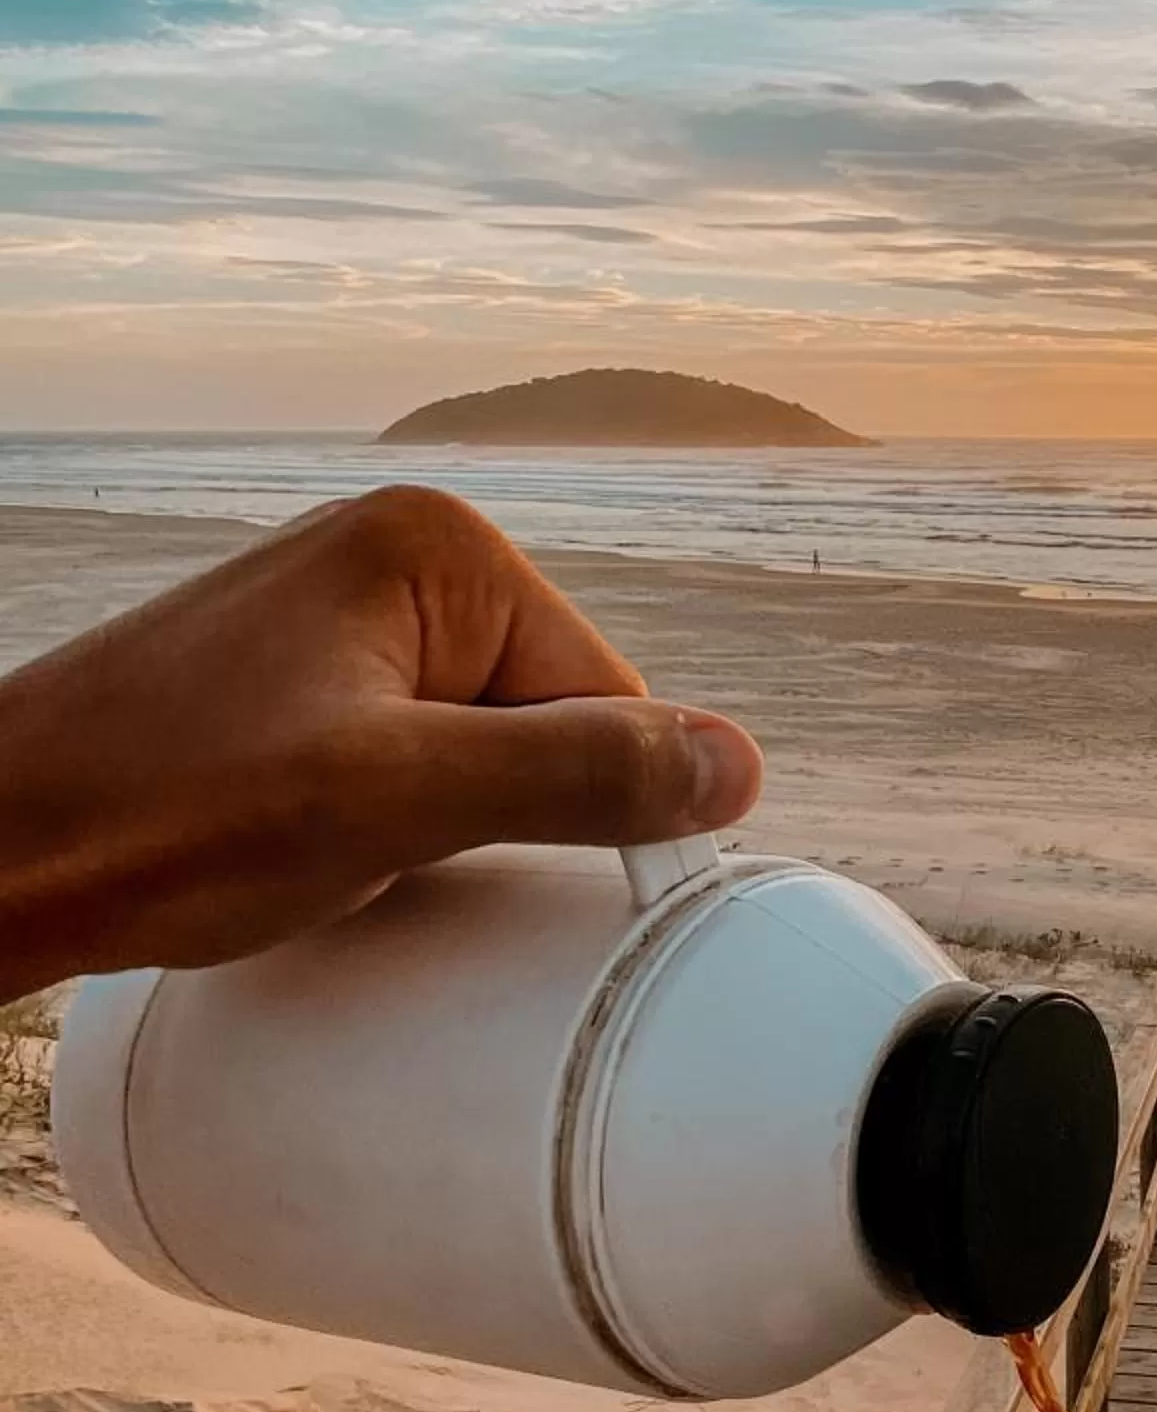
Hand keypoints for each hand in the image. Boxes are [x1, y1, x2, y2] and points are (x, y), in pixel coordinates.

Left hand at [0, 486, 762, 1002]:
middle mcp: (399, 555)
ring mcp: (348, 615)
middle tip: (387, 857)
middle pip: (552, 718)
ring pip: (486, 752)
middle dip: (498, 813)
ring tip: (334, 852)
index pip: (606, 695)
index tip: (488, 866)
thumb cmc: (162, 815)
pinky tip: (320, 850)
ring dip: (446, 828)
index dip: (576, 803)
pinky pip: (421, 759)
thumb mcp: (396, 800)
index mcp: (436, 545)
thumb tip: (738, 768)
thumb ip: (575, 773)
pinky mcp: (309, 681)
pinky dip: (397, 825)